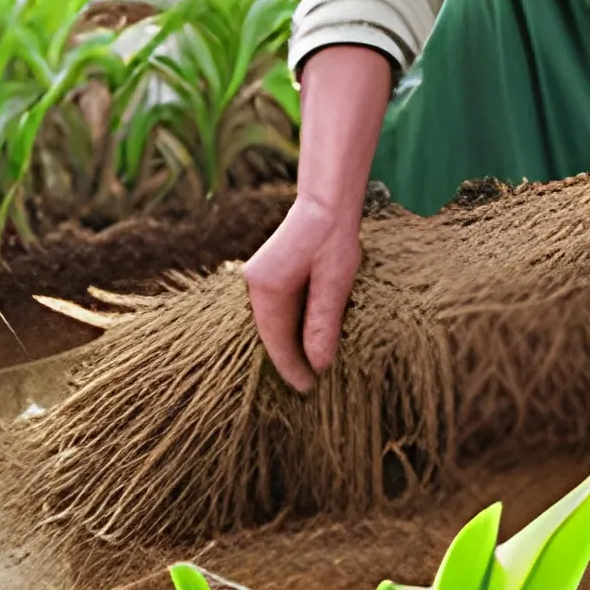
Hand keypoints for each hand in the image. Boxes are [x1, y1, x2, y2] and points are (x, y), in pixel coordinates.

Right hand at [243, 192, 363, 392]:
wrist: (327, 201)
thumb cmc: (334, 237)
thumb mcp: (335, 282)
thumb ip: (323, 323)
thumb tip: (318, 364)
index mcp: (266, 288)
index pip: (276, 341)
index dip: (292, 367)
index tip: (307, 388)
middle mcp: (254, 285)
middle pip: (269, 333)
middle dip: (287, 359)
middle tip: (307, 384)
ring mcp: (257, 278)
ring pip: (271, 322)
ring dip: (288, 342)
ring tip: (308, 366)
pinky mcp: (266, 273)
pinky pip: (275, 309)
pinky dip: (288, 325)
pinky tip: (304, 335)